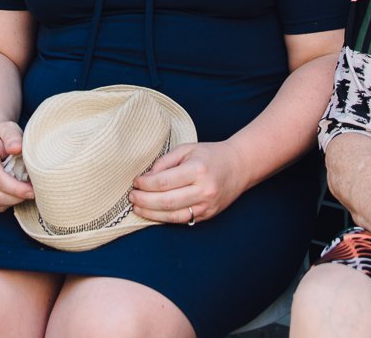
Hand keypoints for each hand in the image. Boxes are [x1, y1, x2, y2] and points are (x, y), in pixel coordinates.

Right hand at [0, 120, 34, 210]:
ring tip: (25, 191)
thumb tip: (16, 148)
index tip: (32, 190)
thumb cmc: (0, 135)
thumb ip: (13, 137)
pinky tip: (16, 193)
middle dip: (16, 198)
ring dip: (13, 201)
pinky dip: (6, 202)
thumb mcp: (8, 129)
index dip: (16, 188)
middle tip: (33, 192)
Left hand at [128, 140, 249, 225]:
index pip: (164, 182)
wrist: (239, 166)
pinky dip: (165, 218)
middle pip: (166, 201)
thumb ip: (165, 162)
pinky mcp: (207, 215)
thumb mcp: (187, 149)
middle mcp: (204, 190)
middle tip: (132, 197)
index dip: (146, 184)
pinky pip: (182, 220)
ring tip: (137, 208)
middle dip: (144, 201)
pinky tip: (153, 213)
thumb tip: (146, 177)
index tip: (136, 182)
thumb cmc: (210, 155)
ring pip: (173, 215)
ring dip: (151, 213)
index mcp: (198, 170)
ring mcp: (207, 205)